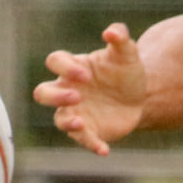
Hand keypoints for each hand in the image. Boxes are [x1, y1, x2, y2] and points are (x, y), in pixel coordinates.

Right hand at [33, 23, 146, 155]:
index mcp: (73, 67)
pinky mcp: (87, 131)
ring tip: (81, 123)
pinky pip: (83, 140)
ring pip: (58, 120)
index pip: (55, 61)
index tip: (87, 75)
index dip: (66, 68)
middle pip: (42, 93)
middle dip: (55, 96)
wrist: (140, 97)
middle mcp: (67, 90)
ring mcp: (75, 113)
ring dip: (68, 123)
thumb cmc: (125, 71)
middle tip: (77, 97)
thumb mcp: (127, 53)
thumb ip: (120, 37)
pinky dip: (92, 145)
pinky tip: (104, 150)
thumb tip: (111, 32)